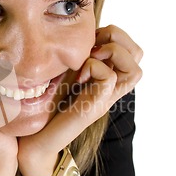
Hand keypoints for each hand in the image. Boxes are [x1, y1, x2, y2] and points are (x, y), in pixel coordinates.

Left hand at [17, 25, 142, 175]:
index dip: (115, 35)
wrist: (36, 140)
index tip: (90, 40)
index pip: (133, 49)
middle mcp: (110, 88)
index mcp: (106, 78)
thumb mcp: (64, 73)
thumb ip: (77, 58)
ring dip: (111, 53)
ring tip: (88, 59)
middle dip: (116, 38)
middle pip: (138, 54)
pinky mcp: (93, 107)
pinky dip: (94, 68)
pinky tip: (77, 76)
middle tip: (91, 48)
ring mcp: (104, 98)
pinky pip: (110, 78)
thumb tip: (81, 35)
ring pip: (135, 69)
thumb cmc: (45, 106)